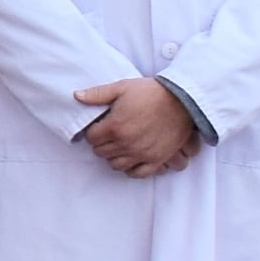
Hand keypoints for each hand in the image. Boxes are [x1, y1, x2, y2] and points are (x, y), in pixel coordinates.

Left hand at [75, 78, 198, 178]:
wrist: (182, 100)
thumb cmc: (151, 92)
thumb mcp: (122, 87)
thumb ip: (97, 94)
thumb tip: (77, 96)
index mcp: (115, 126)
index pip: (91, 138)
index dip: (92, 132)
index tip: (99, 127)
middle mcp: (126, 143)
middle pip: (101, 152)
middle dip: (101, 143)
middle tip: (108, 134)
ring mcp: (141, 154)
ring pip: (116, 165)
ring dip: (114, 156)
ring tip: (119, 145)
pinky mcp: (156, 159)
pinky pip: (137, 173)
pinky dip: (131, 168)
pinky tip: (131, 159)